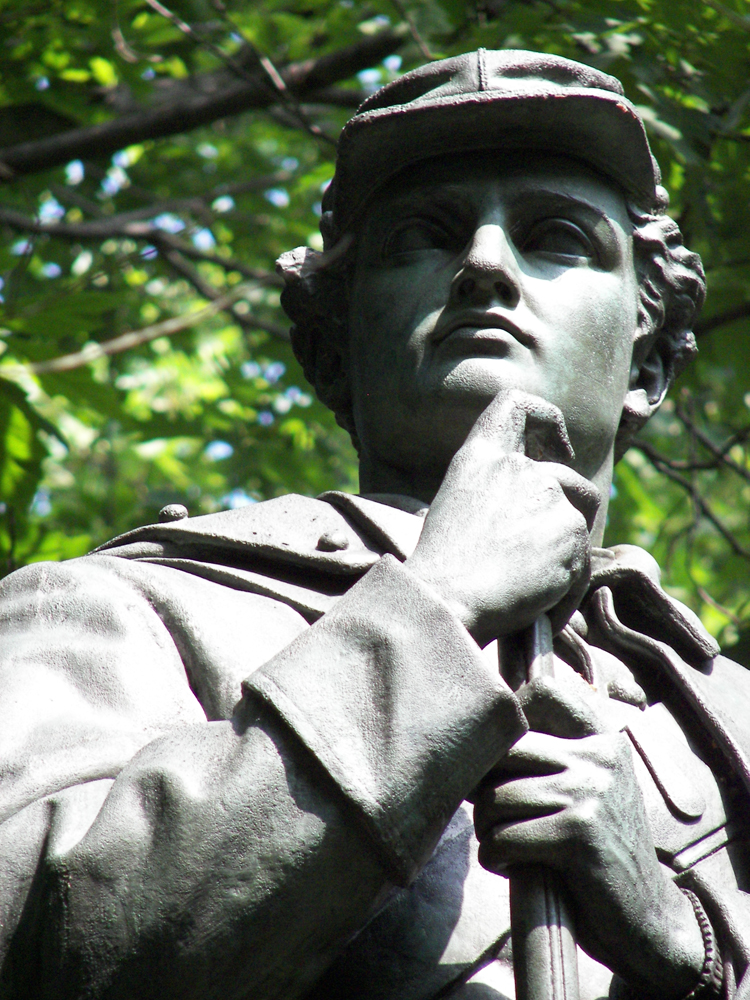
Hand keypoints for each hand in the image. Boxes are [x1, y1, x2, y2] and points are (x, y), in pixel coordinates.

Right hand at [405, 389, 599, 645]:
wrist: (446, 600)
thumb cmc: (441, 569)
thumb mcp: (456, 508)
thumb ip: (496, 492)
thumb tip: (530, 511)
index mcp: (480, 456)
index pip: (517, 406)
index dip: (547, 420)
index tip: (556, 450)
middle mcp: (517, 466)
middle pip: (568, 477)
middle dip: (568, 512)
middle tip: (547, 551)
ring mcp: (548, 495)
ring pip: (579, 521)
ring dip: (565, 555)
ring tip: (534, 590)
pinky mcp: (571, 529)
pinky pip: (583, 562)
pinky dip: (566, 590)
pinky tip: (539, 609)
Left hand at [472, 676, 705, 997]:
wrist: (647, 917)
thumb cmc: (599, 850)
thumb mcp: (587, 789)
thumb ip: (549, 757)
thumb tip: (477, 735)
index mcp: (602, 739)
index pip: (541, 692)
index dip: (508, 725)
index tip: (505, 764)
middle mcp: (600, 758)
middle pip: (504, 750)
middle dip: (484, 788)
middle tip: (493, 815)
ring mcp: (591, 793)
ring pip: (496, 798)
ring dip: (487, 829)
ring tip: (505, 843)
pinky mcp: (578, 834)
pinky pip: (503, 837)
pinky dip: (495, 857)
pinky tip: (512, 865)